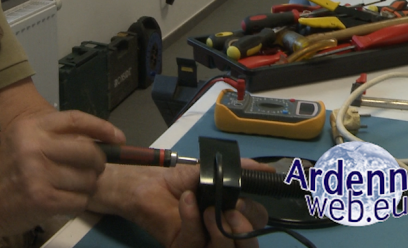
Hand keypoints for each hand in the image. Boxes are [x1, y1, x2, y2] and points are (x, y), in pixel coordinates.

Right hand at [0, 110, 124, 236]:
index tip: (118, 138)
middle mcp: (34, 146)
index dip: (102, 128)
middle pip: (89, 151)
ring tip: (71, 188)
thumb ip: (56, 138)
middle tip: (92, 171)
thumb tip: (101, 142)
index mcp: (31, 127)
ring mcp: (38, 173)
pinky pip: (80, 200)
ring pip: (87, 179)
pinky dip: (77, 203)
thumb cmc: (7, 172)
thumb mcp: (24, 142)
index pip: (76, 120)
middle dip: (98, 164)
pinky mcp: (43, 199)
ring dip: (86, 187)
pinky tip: (63, 200)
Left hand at [89, 159, 271, 247]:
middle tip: (232, 211)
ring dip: (221, 230)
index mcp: (229, 216)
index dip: (253, 215)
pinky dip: (192, 220)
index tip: (242, 199)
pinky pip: (194, 242)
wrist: (141, 185)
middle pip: (248, 246)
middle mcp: (220, 234)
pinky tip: (186, 202)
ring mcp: (201, 244)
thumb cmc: (173, 181)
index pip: (256, 223)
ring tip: (209, 209)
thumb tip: (266, 168)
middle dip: (245, 230)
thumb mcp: (205, 172)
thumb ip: (235, 171)